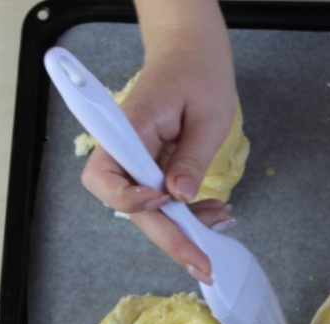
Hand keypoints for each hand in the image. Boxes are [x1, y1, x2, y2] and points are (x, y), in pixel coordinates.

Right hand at [80, 0, 235, 284]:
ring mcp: (137, 159)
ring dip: (184, 227)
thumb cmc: (198, 72)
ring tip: (221, 223)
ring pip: (150, 209)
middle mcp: (125, 149)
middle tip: (204, 265)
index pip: (107, 179)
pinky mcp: (152, 165)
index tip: (168, 204)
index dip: (134, 202)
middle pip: (132, 206)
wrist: (192, 52)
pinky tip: (216, 214)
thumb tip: (179, 198)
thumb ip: (191, 158)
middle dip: (169, 238)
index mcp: (128, 129)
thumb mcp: (207, 115)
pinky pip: (163, 198)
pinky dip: (189, 213)